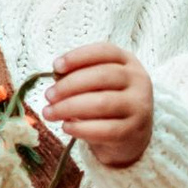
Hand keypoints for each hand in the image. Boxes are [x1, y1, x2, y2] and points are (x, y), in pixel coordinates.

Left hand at [43, 41, 152, 170]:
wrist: (131, 136)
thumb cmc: (108, 104)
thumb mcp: (100, 84)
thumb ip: (81, 75)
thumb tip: (56, 76)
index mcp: (128, 62)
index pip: (104, 51)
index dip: (78, 56)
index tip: (56, 66)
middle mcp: (138, 81)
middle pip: (102, 76)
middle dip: (69, 85)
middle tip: (48, 95)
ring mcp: (139, 106)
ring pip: (101, 103)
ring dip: (69, 107)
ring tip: (50, 113)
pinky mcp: (132, 131)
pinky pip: (104, 129)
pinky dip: (80, 128)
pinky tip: (66, 127)